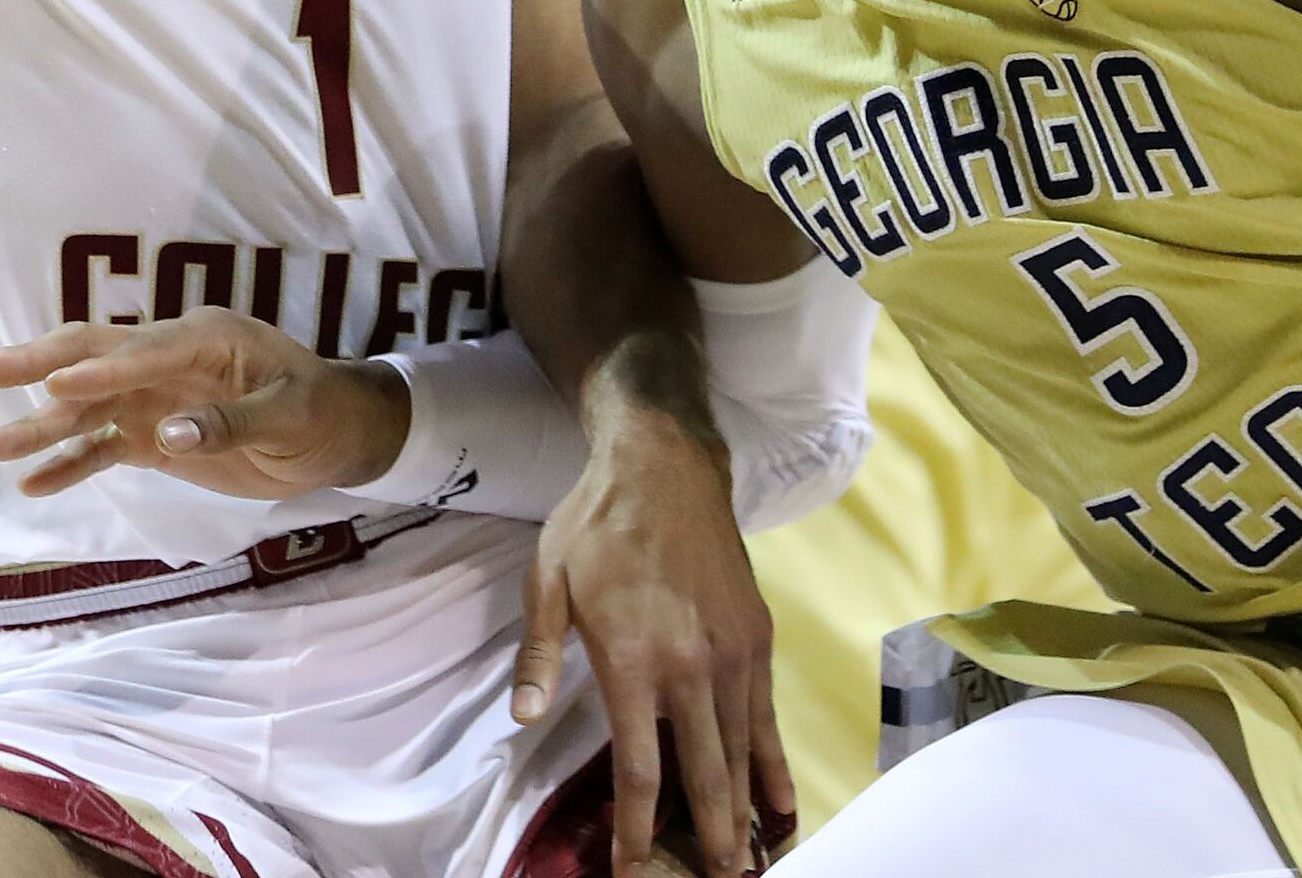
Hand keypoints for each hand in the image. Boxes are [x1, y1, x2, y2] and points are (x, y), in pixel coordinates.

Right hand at [0, 307, 409, 502]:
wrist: (339, 433)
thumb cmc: (322, 412)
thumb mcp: (291, 416)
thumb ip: (232, 424)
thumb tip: (172, 435)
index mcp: (203, 339)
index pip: (141, 350)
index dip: (100, 370)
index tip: (54, 386)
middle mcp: (167, 361)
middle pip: (89, 359)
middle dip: (31, 368)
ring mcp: (155, 399)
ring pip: (85, 410)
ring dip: (36, 429)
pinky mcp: (154, 436)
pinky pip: (103, 448)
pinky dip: (69, 465)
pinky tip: (32, 484)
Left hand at [516, 414, 789, 875]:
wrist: (666, 464)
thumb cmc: (596, 524)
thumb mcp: (547, 581)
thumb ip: (538, 655)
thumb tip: (521, 718)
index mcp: (634, 660)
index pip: (640, 767)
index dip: (637, 828)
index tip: (633, 870)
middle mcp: (692, 666)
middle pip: (706, 774)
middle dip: (709, 839)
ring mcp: (733, 653)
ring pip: (744, 751)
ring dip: (746, 813)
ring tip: (749, 862)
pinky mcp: (757, 638)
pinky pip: (768, 716)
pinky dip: (774, 764)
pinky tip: (780, 804)